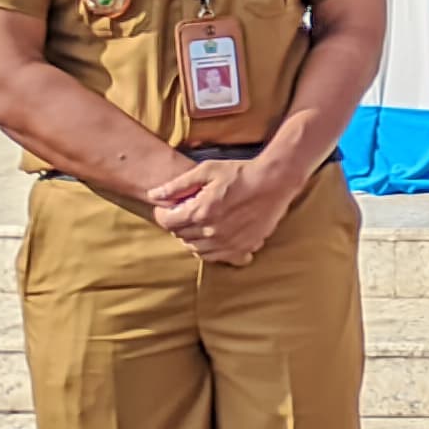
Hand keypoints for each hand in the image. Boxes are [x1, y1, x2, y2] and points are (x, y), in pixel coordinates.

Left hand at [152, 152, 306, 266]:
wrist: (275, 181)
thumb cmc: (241, 173)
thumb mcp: (207, 170)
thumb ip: (178, 185)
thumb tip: (153, 194)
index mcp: (200, 212)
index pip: (167, 222)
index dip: (163, 213)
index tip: (168, 207)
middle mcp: (212, 232)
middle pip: (181, 236)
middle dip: (179, 224)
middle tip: (187, 211)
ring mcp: (228, 243)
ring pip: (197, 250)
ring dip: (193, 238)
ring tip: (202, 223)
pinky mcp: (243, 248)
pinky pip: (217, 258)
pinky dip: (212, 250)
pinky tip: (216, 237)